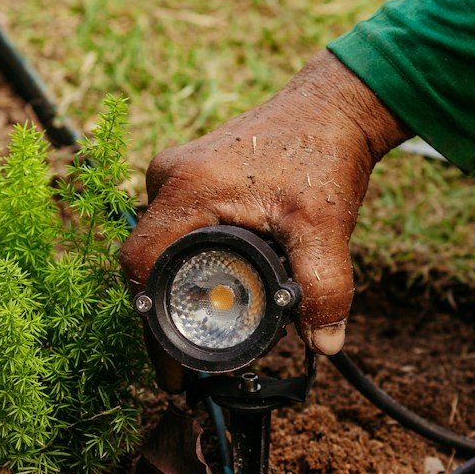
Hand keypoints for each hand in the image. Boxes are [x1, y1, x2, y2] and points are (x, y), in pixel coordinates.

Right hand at [121, 50, 408, 378]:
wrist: (333, 105)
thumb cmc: (322, 153)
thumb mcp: (324, 225)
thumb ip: (324, 286)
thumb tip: (326, 343)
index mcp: (187, 189)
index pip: (141, 265)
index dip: (151, 323)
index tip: (174, 368)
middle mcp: (169, 178)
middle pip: (145, 262)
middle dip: (164, 315)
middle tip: (191, 362)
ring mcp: (176, 175)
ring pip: (161, 247)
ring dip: (177, 288)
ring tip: (203, 332)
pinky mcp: (191, 177)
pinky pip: (175, 230)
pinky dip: (188, 264)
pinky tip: (214, 288)